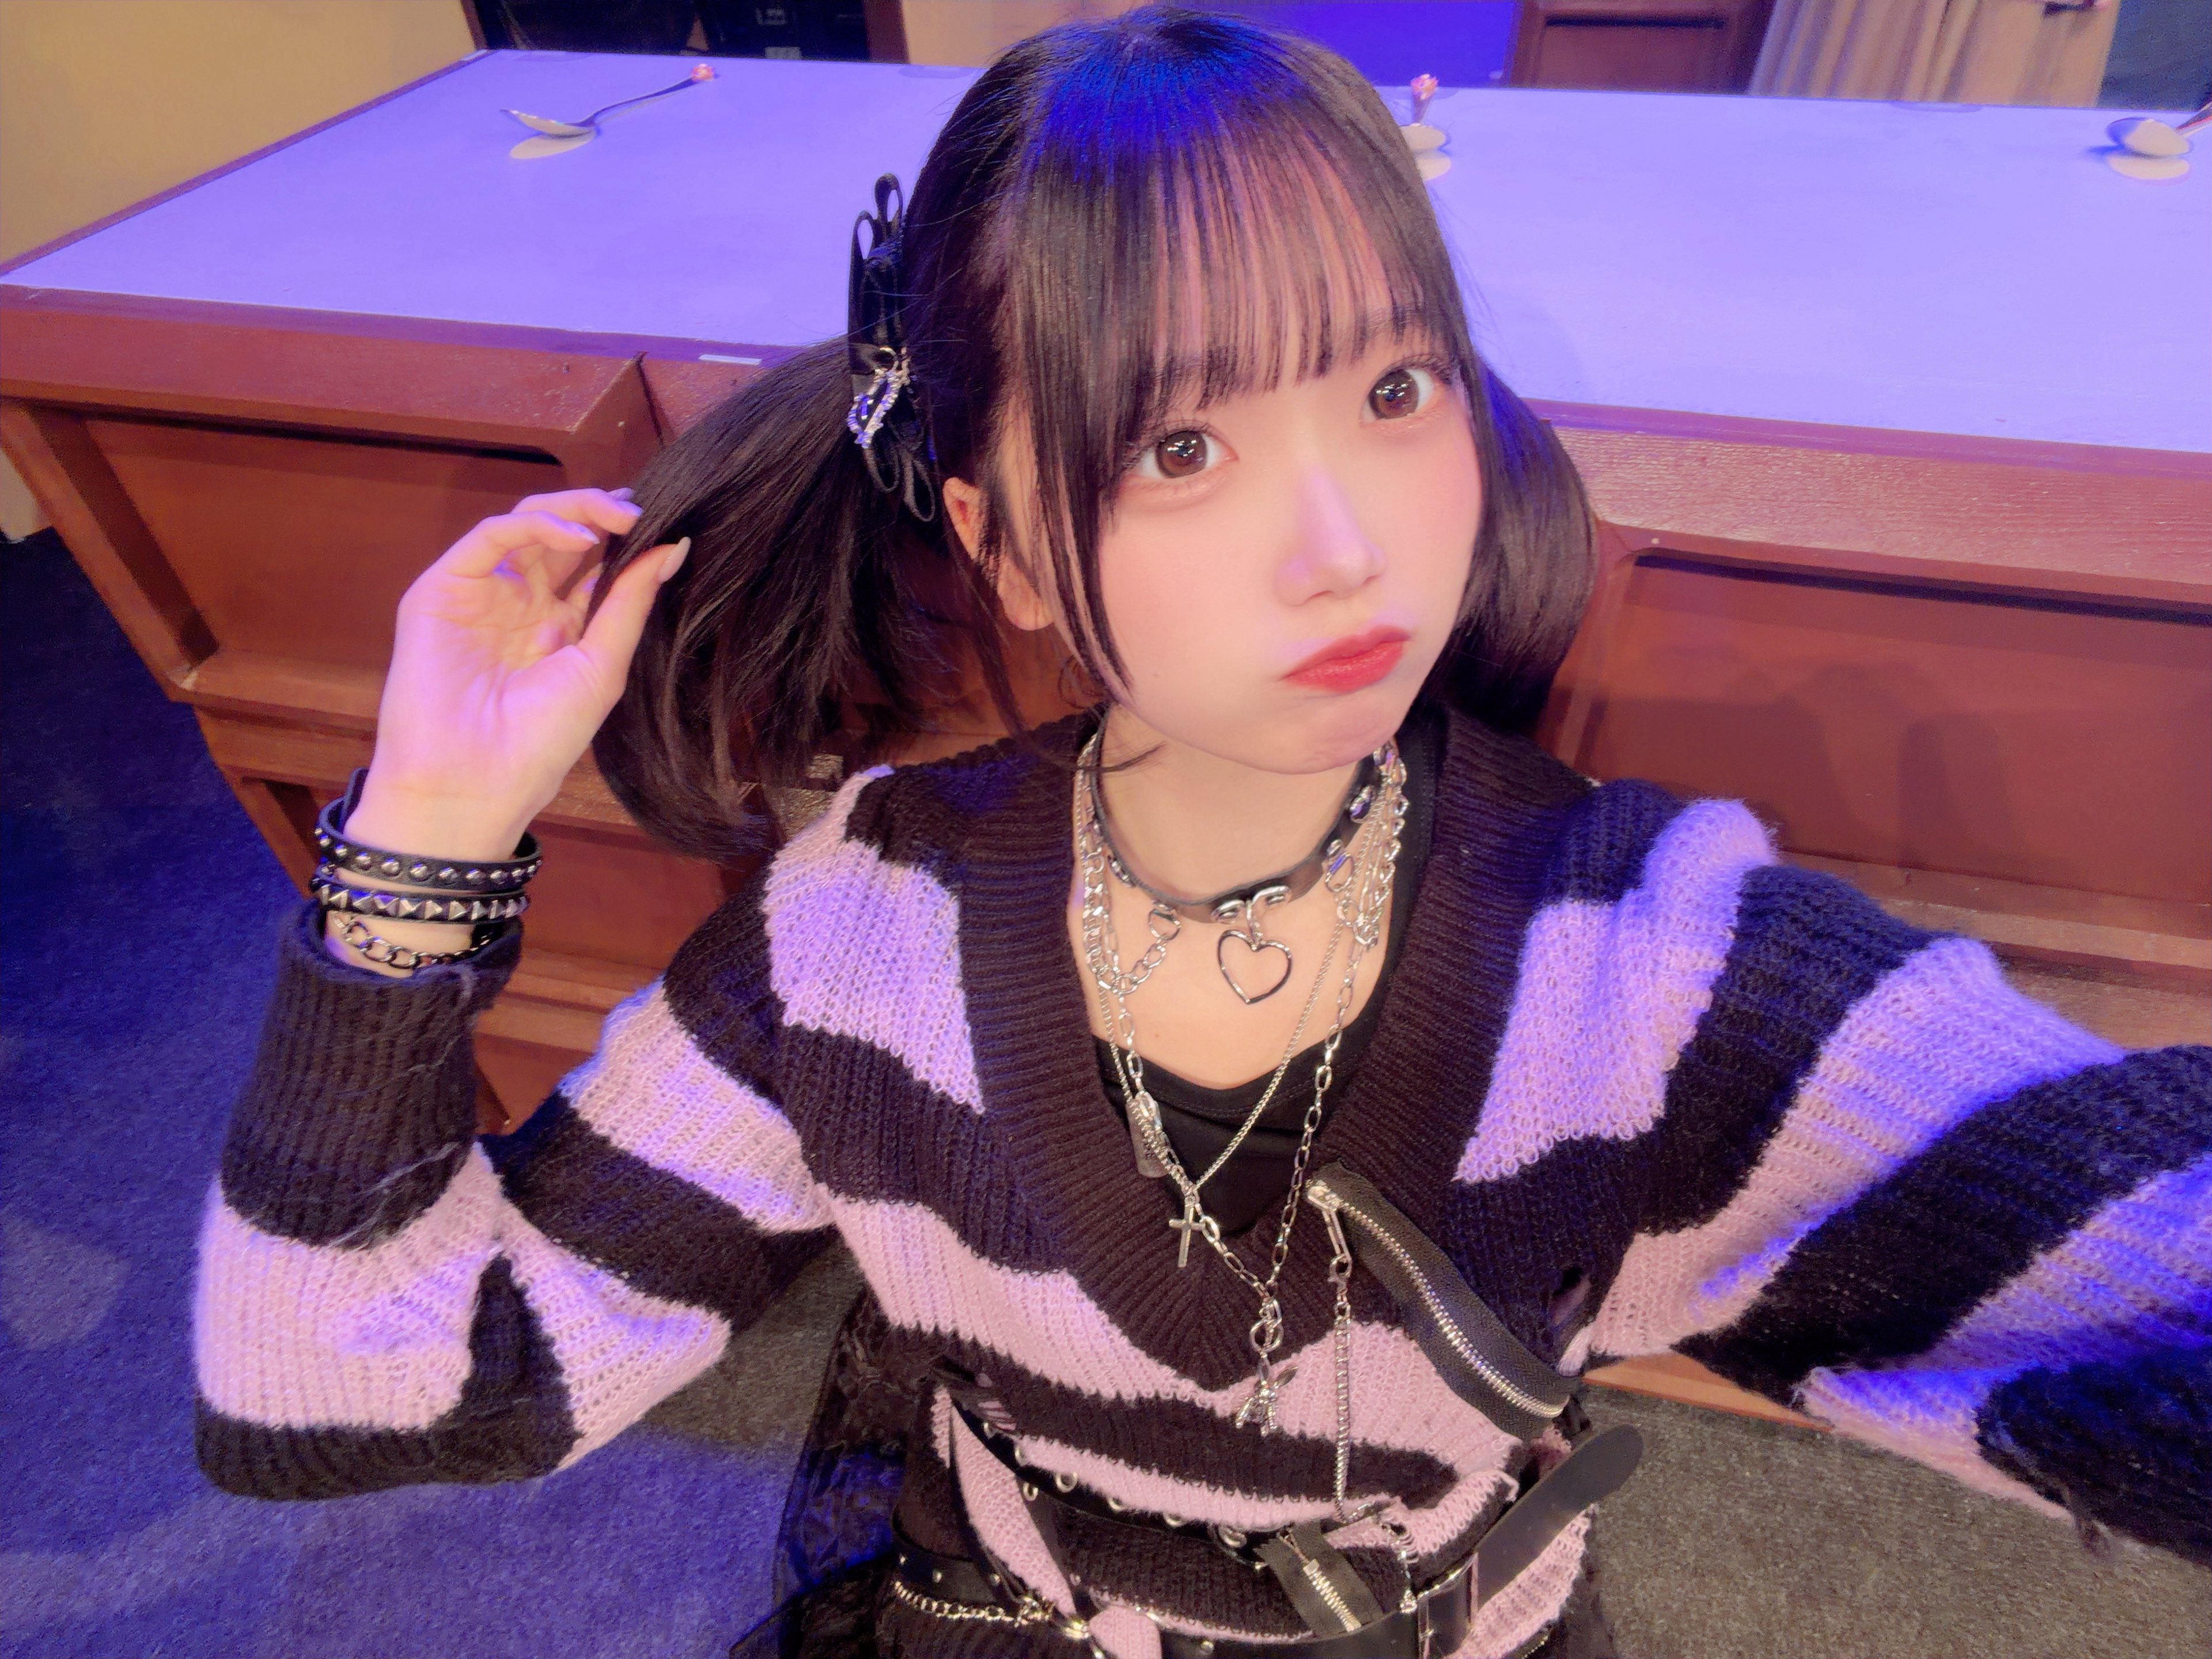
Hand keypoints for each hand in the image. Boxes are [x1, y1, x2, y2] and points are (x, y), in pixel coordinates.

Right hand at [350, 486, 686, 857]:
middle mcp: (520, 604)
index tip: (664, 518)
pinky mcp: (442, 589)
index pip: (593, 564)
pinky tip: (576, 536)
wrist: (473, 782)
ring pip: (526, 523)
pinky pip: (489, 537)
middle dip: (601, 513)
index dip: (624, 538)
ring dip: (574, 508)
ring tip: (619, 514)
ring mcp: (481, 594)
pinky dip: (533, 525)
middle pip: (561, 534)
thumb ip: (630, 605)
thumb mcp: (601, 668)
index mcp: (560, 626)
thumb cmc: (539, 742)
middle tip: (642, 508)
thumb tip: (673, 547)